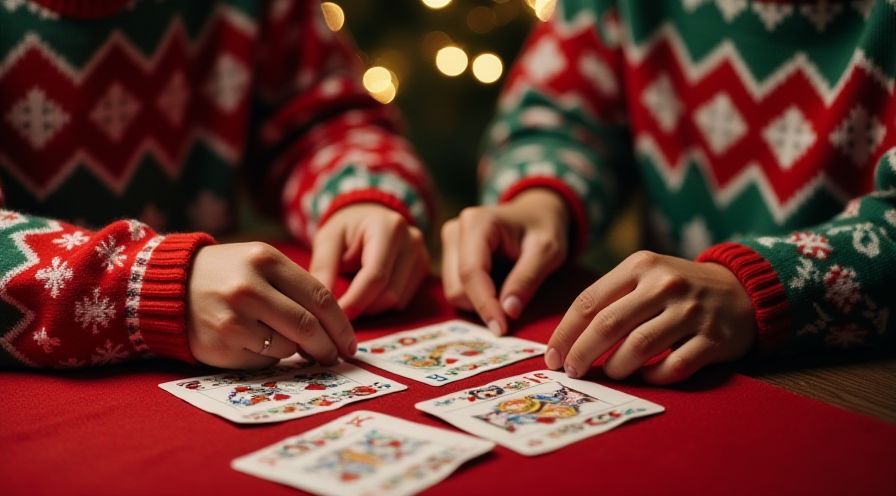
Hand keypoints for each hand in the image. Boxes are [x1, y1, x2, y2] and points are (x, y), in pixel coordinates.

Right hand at [187, 242, 355, 368]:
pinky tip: (251, 343)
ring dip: (293, 351)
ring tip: (279, 340)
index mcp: (266, 259)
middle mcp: (249, 287)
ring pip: (286, 347)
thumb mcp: (260, 263)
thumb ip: (296, 288)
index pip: (320, 297)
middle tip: (334, 357)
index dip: (341, 325)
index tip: (349, 343)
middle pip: (307, 326)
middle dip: (327, 347)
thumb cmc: (228, 275)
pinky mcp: (221, 343)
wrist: (168, 287)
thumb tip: (334, 330)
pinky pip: (262, 361)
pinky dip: (267, 358)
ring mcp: (233, 317)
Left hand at [310, 204, 428, 318]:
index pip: (376, 275)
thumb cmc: (346, 228)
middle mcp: (412, 241)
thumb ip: (323, 267)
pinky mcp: (422, 270)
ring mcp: (422, 256)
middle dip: (362, 305)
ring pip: (396, 300)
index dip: (355, 300)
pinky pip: (402, 301)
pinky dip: (382, 303)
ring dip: (371, 306)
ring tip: (352, 294)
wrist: (369, 217)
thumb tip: (319, 303)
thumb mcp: (328, 239)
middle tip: (338, 307)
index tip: (335, 314)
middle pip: (388, 292)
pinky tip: (368, 291)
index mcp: (389, 227)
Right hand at [441, 188, 568, 334]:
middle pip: (457, 286)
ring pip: (454, 292)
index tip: (501, 329)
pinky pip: (457, 289)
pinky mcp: (450, 256)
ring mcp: (449, 243)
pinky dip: (477, 297)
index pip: (471, 272)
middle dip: (483, 305)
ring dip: (481, 302)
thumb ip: (527, 279)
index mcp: (476, 223)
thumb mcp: (547, 251)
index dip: (484, 304)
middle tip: (513, 309)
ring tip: (508, 289)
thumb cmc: (544, 228)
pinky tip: (498, 287)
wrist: (535, 214)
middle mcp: (454, 230)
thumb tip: (508, 311)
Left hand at [546, 251, 755, 383]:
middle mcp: (665, 284)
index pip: (589, 301)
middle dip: (582, 353)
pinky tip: (646, 376)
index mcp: (641, 265)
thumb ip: (610, 298)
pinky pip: (673, 367)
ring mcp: (691, 312)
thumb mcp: (646, 275)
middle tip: (572, 371)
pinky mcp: (714, 339)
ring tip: (611, 373)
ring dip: (617, 368)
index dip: (565, 333)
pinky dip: (653, 377)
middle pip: (608, 325)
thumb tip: (567, 339)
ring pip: (639, 348)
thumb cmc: (678, 288)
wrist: (742, 290)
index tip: (552, 356)